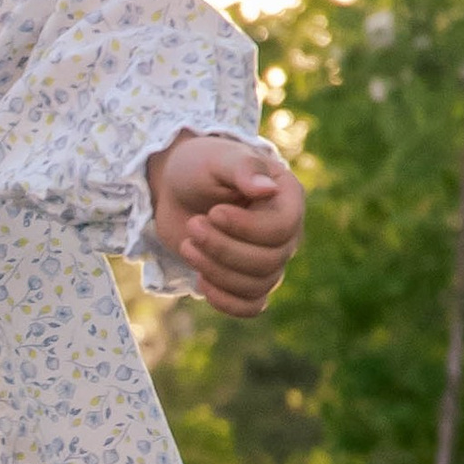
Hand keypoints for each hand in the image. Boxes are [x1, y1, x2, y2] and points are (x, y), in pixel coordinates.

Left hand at [145, 133, 301, 317]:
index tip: (213, 213)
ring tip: (188, 245)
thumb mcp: (217, 159)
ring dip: (216, 271)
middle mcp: (286, 232)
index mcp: (287, 198)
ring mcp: (268, 258)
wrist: (176, 189)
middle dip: (223, 249)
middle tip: (193, 225)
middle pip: (269, 261)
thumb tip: (267, 188)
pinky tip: (200, 282)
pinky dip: (227, 302)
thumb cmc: (200, 167)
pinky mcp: (246, 278)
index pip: (282, 229)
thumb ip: (242, 168)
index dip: (246, 229)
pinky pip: (251, 305)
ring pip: (257, 285)